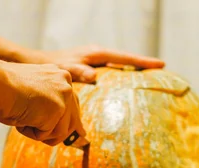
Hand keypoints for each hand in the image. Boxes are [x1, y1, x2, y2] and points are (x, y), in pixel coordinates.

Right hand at [0, 61, 85, 144]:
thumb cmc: (2, 88)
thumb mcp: (30, 92)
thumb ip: (45, 103)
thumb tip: (52, 125)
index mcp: (59, 76)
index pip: (72, 101)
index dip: (74, 119)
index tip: (81, 131)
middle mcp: (66, 84)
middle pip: (73, 118)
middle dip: (65, 133)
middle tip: (67, 141)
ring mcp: (63, 96)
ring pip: (60, 131)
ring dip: (40, 132)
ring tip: (22, 118)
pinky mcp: (58, 110)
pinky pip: (47, 134)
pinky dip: (32, 133)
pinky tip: (21, 119)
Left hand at [20, 45, 164, 82]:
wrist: (37, 63)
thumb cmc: (50, 67)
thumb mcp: (64, 70)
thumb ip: (78, 71)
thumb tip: (94, 76)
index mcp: (95, 54)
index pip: (124, 57)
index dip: (143, 61)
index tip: (160, 64)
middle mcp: (97, 54)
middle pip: (126, 59)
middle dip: (143, 63)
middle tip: (162, 69)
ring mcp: (94, 60)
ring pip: (119, 64)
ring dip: (133, 68)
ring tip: (149, 76)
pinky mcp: (90, 66)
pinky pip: (111, 70)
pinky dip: (122, 73)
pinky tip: (126, 83)